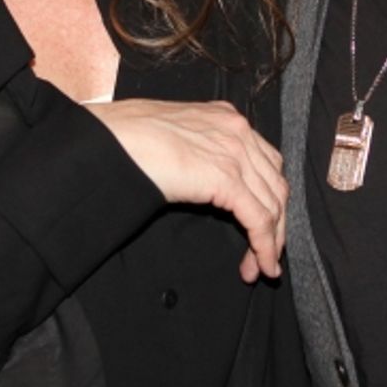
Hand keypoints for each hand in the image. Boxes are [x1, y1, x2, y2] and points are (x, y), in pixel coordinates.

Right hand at [85, 99, 286, 281]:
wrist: (111, 140)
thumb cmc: (125, 139)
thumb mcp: (174, 138)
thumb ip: (197, 153)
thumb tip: (201, 181)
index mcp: (226, 118)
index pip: (265, 162)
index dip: (269, 198)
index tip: (264, 226)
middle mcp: (237, 131)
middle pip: (275, 184)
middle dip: (275, 224)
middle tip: (265, 254)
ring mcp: (235, 152)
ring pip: (272, 204)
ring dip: (270, 242)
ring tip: (259, 268)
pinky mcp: (226, 177)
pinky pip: (258, 219)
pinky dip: (264, 246)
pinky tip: (261, 266)